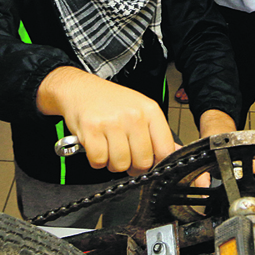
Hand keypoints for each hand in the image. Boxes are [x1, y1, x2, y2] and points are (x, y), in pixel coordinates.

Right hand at [40, 68, 176, 174]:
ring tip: (109, 148)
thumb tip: (174, 152)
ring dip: (112, 163)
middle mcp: (133, 115)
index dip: (157, 163)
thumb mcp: (139, 110)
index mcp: (150, 110)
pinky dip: (96, 160)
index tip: (149, 163)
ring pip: (120, 164)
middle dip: (132, 166)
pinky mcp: (91, 129)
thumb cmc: (110, 101)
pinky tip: (97, 146)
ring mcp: (112, 122)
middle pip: (142, 162)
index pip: (165, 149)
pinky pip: (99, 161)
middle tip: (125, 155)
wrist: (80, 88)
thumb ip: (156, 133)